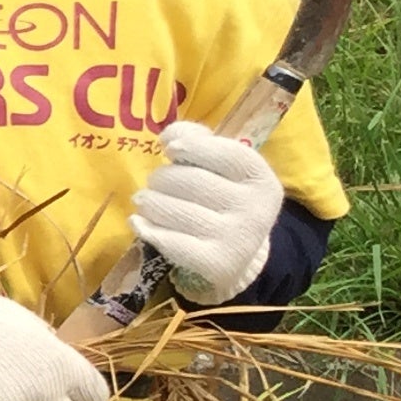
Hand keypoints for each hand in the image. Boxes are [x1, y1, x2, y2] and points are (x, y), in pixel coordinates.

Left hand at [128, 119, 283, 303]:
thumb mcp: (222, 168)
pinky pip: (168, 240)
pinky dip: (146, 228)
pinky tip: (138, 222)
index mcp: (261, 179)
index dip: (195, 146)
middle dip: (161, 178)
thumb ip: (199, 141)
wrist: (237, 255)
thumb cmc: (222, 198)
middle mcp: (255, 209)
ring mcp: (237, 238)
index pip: (227, 154)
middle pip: (189, 180)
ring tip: (146, 201)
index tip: (170, 148)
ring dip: (148, 202)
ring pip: (172, 208)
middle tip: (156, 183)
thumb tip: (169, 136)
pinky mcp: (215, 263)